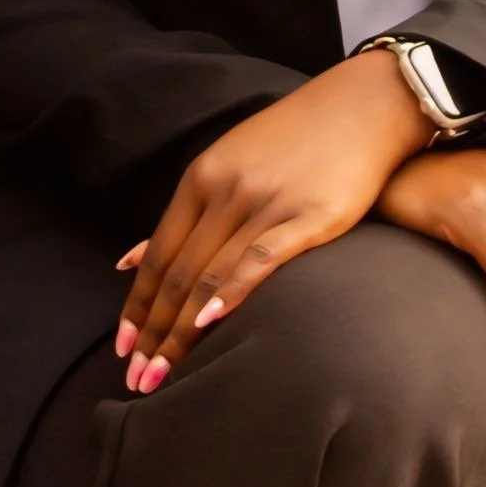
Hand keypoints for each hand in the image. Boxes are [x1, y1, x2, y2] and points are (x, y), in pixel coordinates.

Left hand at [114, 51, 432, 389]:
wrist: (363, 108)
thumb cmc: (294, 142)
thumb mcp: (225, 165)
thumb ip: (183, 217)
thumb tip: (125, 262)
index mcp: (200, 178)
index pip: (158, 255)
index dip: (137, 307)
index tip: (122, 351)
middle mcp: (225, 191)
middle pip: (178, 273)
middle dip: (153, 331)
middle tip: (136, 378)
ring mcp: (265, 203)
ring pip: (209, 274)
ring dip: (180, 331)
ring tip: (164, 372)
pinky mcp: (308, 216)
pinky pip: (260, 259)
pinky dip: (230, 292)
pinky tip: (209, 323)